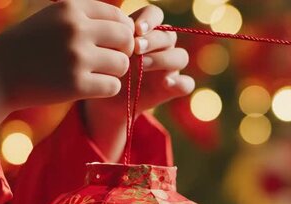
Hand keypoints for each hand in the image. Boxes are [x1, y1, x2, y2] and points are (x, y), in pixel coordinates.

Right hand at [0, 0, 134, 142]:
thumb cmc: (28, 47)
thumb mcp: (52, 19)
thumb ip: (84, 18)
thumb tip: (127, 26)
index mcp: (71, 10)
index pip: (119, 17)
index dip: (122, 33)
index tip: (112, 44)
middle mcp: (76, 30)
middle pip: (126, 39)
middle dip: (122, 51)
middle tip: (109, 61)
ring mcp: (77, 58)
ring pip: (123, 64)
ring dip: (114, 72)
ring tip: (97, 74)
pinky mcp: (76, 85)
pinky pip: (113, 86)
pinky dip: (106, 88)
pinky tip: (91, 87)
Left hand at [84, 5, 194, 161]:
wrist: (105, 101)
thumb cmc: (103, 70)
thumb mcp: (105, 52)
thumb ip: (115, 39)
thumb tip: (124, 31)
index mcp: (146, 32)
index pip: (155, 15)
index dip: (149, 19)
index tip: (135, 29)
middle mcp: (161, 47)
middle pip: (169, 36)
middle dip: (153, 40)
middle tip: (136, 48)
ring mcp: (169, 67)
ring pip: (180, 56)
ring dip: (163, 58)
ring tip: (144, 65)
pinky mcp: (172, 87)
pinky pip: (186, 83)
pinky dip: (180, 83)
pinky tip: (165, 83)